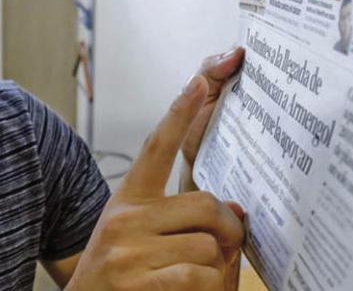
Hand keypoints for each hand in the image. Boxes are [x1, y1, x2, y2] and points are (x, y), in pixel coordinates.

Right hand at [66, 67, 244, 290]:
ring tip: (204, 279)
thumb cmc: (118, 275)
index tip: (198, 81)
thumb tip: (234, 211)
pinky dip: (207, 290)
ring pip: (208, 245)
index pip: (155, 148)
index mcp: (127, 200)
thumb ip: (178, 219)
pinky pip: (198, 276)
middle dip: (229, 228)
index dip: (178, 114)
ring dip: (218, 268)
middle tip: (231, 246)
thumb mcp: (136, 236)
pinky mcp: (136, 280)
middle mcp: (124, 217)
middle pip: (204, 203)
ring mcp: (128, 249)